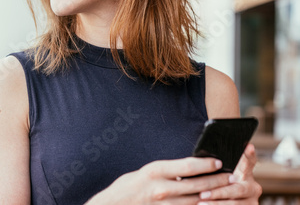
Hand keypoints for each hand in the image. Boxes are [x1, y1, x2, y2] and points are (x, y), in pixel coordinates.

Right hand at [86, 157, 232, 204]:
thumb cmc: (129, 187)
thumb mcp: (146, 172)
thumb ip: (167, 171)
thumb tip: (190, 167)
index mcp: (155, 171)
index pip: (188, 166)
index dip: (207, 164)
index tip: (219, 161)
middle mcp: (161, 189)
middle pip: (197, 184)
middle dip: (217, 180)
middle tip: (233, 176)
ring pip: (197, 201)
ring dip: (214, 196)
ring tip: (227, 191)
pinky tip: (210, 204)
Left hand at [197, 144, 262, 203]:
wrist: (225, 200)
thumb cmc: (219, 184)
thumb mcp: (220, 174)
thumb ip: (217, 169)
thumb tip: (200, 161)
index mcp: (246, 174)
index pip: (249, 162)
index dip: (249, 154)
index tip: (248, 146)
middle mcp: (252, 187)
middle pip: (237, 189)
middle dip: (218, 192)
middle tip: (202, 193)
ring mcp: (251, 201)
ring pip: (235, 204)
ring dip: (216, 203)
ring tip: (201, 203)